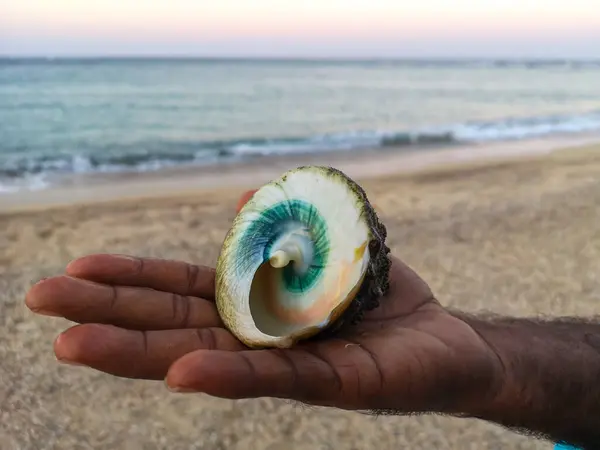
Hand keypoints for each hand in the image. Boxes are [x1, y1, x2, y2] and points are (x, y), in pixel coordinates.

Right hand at [25, 253, 501, 413]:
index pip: (182, 292)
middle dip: (109, 314)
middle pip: (174, 324)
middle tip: (40, 302)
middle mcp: (259, 339)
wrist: (446, 341)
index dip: (132, 281)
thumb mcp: (328, 249)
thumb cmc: (381, 298)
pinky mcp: (329, 384)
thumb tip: (239, 198)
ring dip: (141, 353)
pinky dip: (226, 375)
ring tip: (75, 344)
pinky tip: (182, 373)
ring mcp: (287, 366)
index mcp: (254, 307)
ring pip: (206, 357)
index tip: (77, 269)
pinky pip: (272, 378)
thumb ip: (282, 229)